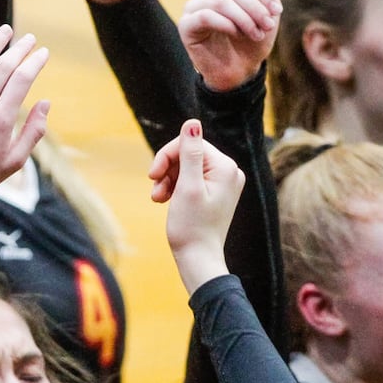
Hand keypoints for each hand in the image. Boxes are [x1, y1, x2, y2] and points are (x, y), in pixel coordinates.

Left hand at [0, 25, 49, 195]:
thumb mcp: (16, 160)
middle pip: (2, 67)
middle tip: (29, 38)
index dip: (34, 62)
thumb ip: (34, 131)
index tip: (43, 52)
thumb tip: (46, 102)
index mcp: (1, 120)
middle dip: (19, 49)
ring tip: (5, 31)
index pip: (22, 80)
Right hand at [151, 120, 244, 293]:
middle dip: (167, 169)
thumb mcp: (187, 186)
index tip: (152, 175)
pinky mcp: (216, 193)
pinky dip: (176, 187)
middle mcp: (230, 172)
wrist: (198, 260)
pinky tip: (165, 200)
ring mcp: (224, 183)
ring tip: (158, 198)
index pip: (191, 143)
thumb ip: (190, 153)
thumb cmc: (191, 227)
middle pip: (189, 154)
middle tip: (154, 189)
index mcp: (226, 168)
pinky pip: (192, 180)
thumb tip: (192, 122)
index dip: (168, 156)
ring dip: (168, 180)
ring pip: (187, 167)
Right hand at [179, 0, 281, 90]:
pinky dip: (225, 24)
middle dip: (254, 7)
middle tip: (268, 25)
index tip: (277, 11)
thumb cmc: (251, 39)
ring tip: (256, 33)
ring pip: (220, 1)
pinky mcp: (186, 25)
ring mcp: (193, 7)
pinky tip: (236, 34)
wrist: (239, 71)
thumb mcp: (266, 11)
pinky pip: (205, 16)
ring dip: (243, 18)